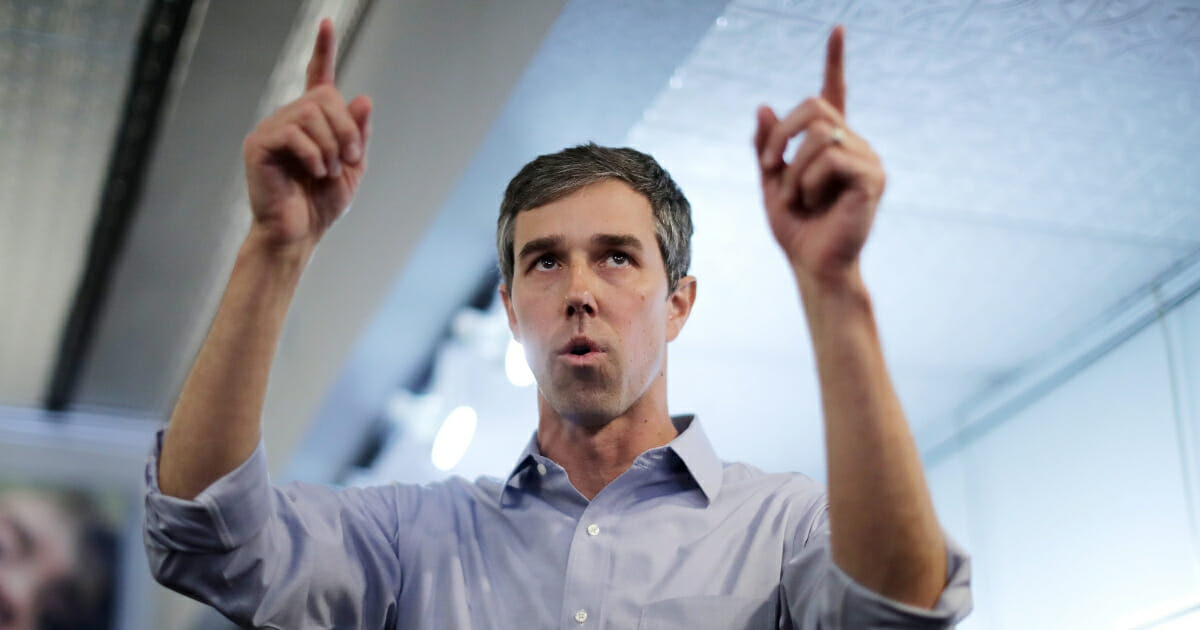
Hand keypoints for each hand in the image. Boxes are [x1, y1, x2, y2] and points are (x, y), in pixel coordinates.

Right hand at [242, 18, 372, 252]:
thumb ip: (358, 133)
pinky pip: (293, 132)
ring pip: (311, 113)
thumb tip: (362, 97)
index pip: (316, 76)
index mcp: (312, 122)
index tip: (327, 23)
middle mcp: (289, 118)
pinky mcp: (258, 145)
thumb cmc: (321, 204)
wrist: (298, 234)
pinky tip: (315, 171)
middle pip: (325, 97)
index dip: (323, 50)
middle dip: (347, 129)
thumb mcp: (352, 167)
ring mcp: (271, 129)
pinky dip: (313, 154)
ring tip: (329, 170)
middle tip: (351, 158)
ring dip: (332, 144)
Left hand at [753, 26, 884, 284]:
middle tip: (768, 170)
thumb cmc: (797, 230)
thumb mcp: (770, 183)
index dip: (834, 60)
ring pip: (819, 134)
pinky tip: (811, 203)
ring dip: (793, 168)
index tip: (837, 28)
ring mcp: (868, 160)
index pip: (834, 92)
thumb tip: (764, 106)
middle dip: (780, 137)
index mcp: (832, 143)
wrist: (813, 266)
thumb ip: (767, 147)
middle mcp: (855, 144)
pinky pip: (830, 159)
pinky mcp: (872, 179)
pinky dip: (807, 181)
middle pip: (813, 107)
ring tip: (797, 198)